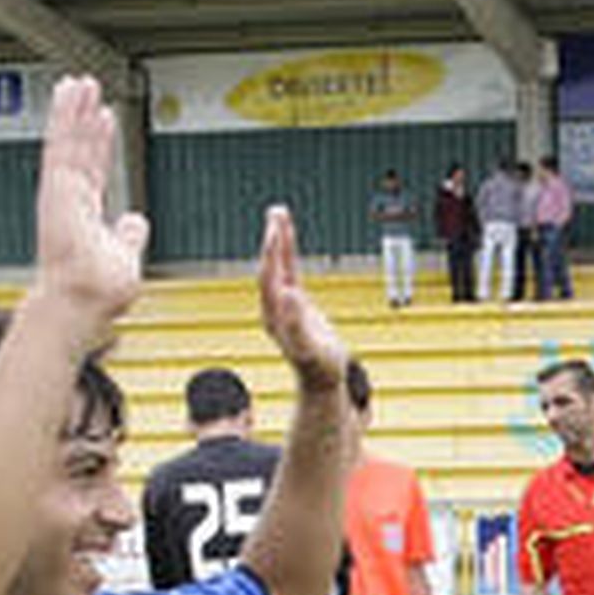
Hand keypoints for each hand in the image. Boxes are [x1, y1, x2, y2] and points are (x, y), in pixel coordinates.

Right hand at [34, 76, 147, 331]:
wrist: (83, 301)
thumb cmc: (99, 292)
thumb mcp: (124, 257)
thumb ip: (128, 236)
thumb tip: (136, 222)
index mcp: (84, 215)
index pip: (93, 169)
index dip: (99, 143)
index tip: (105, 118)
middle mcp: (70, 201)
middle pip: (78, 149)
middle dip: (83, 118)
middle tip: (87, 87)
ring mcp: (61, 193)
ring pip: (68, 141)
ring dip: (73, 110)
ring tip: (79, 82)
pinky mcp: (56, 186)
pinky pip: (60, 144)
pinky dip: (64, 117)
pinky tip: (69, 93)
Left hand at [259, 205, 348, 390]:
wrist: (323, 382)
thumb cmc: (320, 369)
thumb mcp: (310, 348)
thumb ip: (297, 323)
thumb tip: (288, 293)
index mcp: (274, 316)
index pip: (269, 278)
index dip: (272, 255)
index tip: (276, 232)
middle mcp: (274, 308)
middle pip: (270, 267)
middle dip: (273, 240)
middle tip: (277, 212)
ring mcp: (283, 304)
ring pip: (278, 266)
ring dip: (279, 240)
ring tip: (280, 213)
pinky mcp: (294, 303)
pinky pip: (289, 271)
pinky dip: (288, 252)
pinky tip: (288, 236)